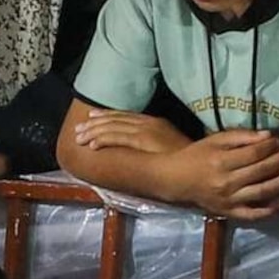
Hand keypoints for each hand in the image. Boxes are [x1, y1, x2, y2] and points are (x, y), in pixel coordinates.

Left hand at [70, 109, 190, 156]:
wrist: (200, 163)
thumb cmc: (185, 158)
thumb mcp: (166, 145)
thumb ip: (151, 142)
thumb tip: (136, 145)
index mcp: (154, 122)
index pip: (124, 116)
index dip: (106, 115)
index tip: (91, 117)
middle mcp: (148, 123)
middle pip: (115, 120)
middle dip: (94, 124)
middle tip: (78, 129)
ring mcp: (147, 131)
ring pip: (113, 128)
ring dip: (93, 132)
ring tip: (79, 137)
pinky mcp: (145, 141)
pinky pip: (119, 138)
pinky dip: (104, 140)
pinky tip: (92, 145)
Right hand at [168, 130, 278, 219]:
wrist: (175, 179)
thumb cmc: (196, 156)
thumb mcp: (215, 140)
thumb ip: (241, 137)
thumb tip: (269, 136)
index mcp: (221, 161)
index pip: (254, 153)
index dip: (271, 146)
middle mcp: (226, 182)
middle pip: (262, 170)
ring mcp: (228, 199)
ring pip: (262, 192)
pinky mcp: (228, 212)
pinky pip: (252, 214)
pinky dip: (269, 210)